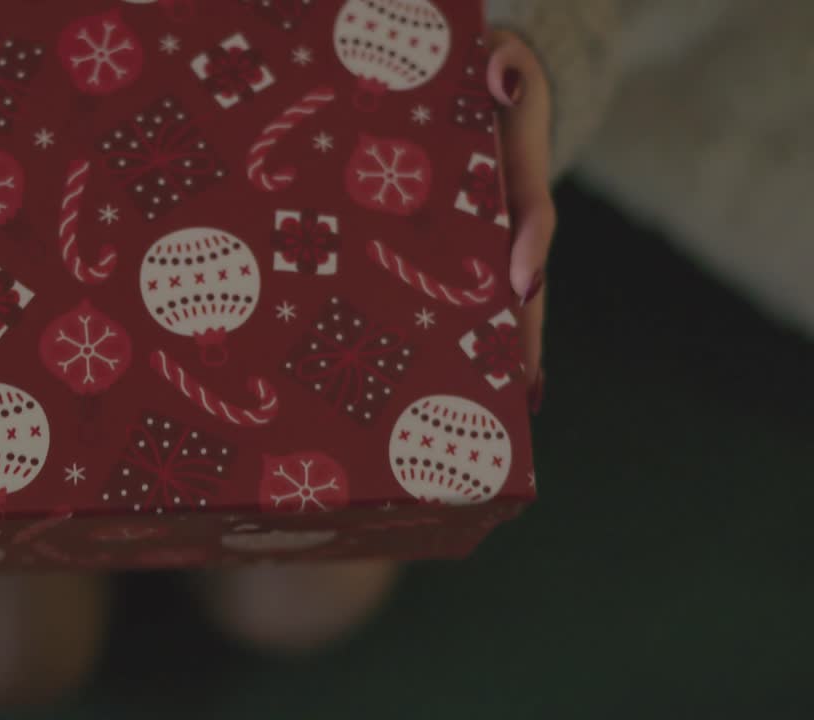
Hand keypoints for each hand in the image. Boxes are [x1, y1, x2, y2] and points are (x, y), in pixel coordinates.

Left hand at [486, 29, 553, 412]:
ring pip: (495, 308)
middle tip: (519, 385)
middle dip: (521, 335)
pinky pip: (459, 304)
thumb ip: (506, 65)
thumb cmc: (486, 80)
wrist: (477, 94)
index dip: (529, 250)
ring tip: (491, 411)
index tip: (522, 285)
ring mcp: (485, 247)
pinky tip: (447, 392)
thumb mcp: (501, 62)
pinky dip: (464, 346)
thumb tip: (503, 77)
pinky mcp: (456, 260)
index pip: (532, 218)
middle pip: (522, 287)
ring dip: (496, 356)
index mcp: (517, 181)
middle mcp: (508, 224)